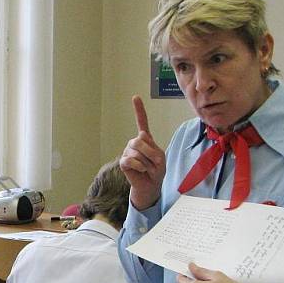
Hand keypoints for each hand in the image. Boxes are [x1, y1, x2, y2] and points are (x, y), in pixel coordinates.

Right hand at [118, 95, 165, 209]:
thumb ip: (152, 148)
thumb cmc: (156, 170)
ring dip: (146, 163)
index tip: (135, 97)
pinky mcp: (123, 161)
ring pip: (136, 152)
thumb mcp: (160, 157)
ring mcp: (127, 151)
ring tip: (147, 169)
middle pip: (140, 140)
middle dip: (150, 153)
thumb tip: (139, 140)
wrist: (150, 185)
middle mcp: (134, 143)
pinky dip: (139, 167)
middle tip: (154, 164)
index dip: (138, 110)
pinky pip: (131, 160)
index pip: (142, 122)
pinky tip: (140, 170)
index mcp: (145, 139)